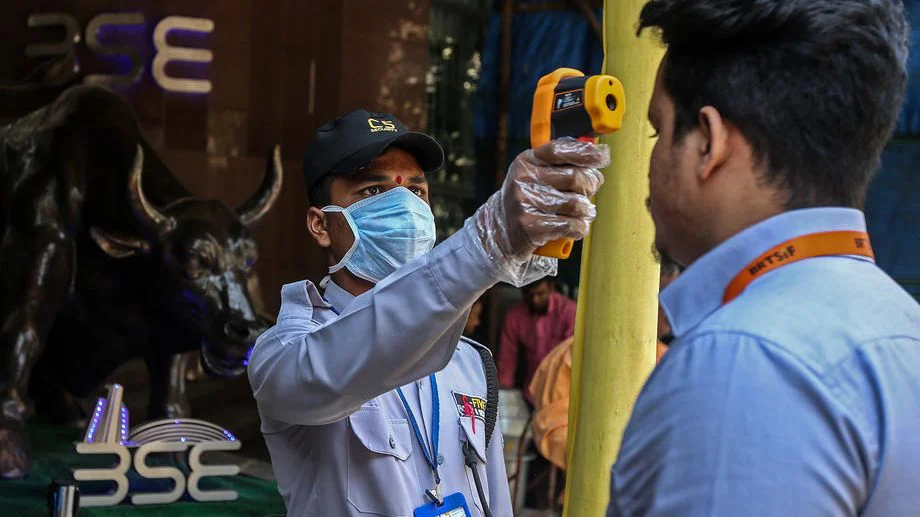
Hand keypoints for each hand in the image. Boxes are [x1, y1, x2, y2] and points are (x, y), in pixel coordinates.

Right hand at [471, 137, 608, 262]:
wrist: (501, 231)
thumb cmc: (528, 201)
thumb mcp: (535, 176)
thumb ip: (560, 164)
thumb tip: (596, 156)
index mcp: (527, 161)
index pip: (560, 150)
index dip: (586, 152)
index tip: (602, 157)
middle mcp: (524, 179)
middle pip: (575, 177)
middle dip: (590, 186)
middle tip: (589, 192)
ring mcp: (526, 202)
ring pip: (577, 204)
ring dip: (586, 211)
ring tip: (580, 212)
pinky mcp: (531, 226)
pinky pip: (571, 225)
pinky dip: (579, 228)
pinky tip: (574, 227)